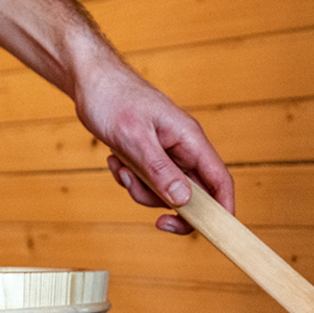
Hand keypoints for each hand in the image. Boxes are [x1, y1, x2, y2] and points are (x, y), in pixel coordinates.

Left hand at [76, 56, 233, 233]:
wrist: (89, 79)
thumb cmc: (112, 98)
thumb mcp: (134, 138)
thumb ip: (160, 171)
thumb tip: (185, 201)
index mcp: (190, 139)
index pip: (220, 180)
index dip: (224, 209)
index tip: (217, 232)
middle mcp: (184, 148)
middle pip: (194, 195)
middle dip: (169, 207)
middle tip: (157, 221)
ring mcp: (167, 153)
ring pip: (166, 192)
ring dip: (142, 191)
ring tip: (122, 168)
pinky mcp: (151, 156)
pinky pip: (148, 183)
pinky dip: (130, 179)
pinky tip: (116, 161)